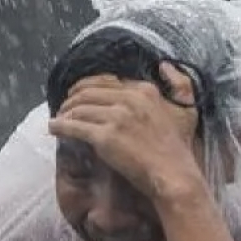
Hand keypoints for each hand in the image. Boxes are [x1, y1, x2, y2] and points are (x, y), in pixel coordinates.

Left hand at [49, 63, 204, 200]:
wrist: (174, 175)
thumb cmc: (179, 148)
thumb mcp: (185, 110)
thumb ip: (180, 84)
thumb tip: (164, 65)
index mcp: (144, 91)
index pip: (108, 81)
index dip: (90, 87)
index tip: (82, 94)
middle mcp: (129, 99)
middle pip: (89, 92)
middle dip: (72, 98)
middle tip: (65, 106)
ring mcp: (116, 117)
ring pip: (79, 108)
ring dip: (65, 112)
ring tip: (59, 118)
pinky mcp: (105, 137)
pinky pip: (75, 126)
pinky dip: (60, 126)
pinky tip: (54, 128)